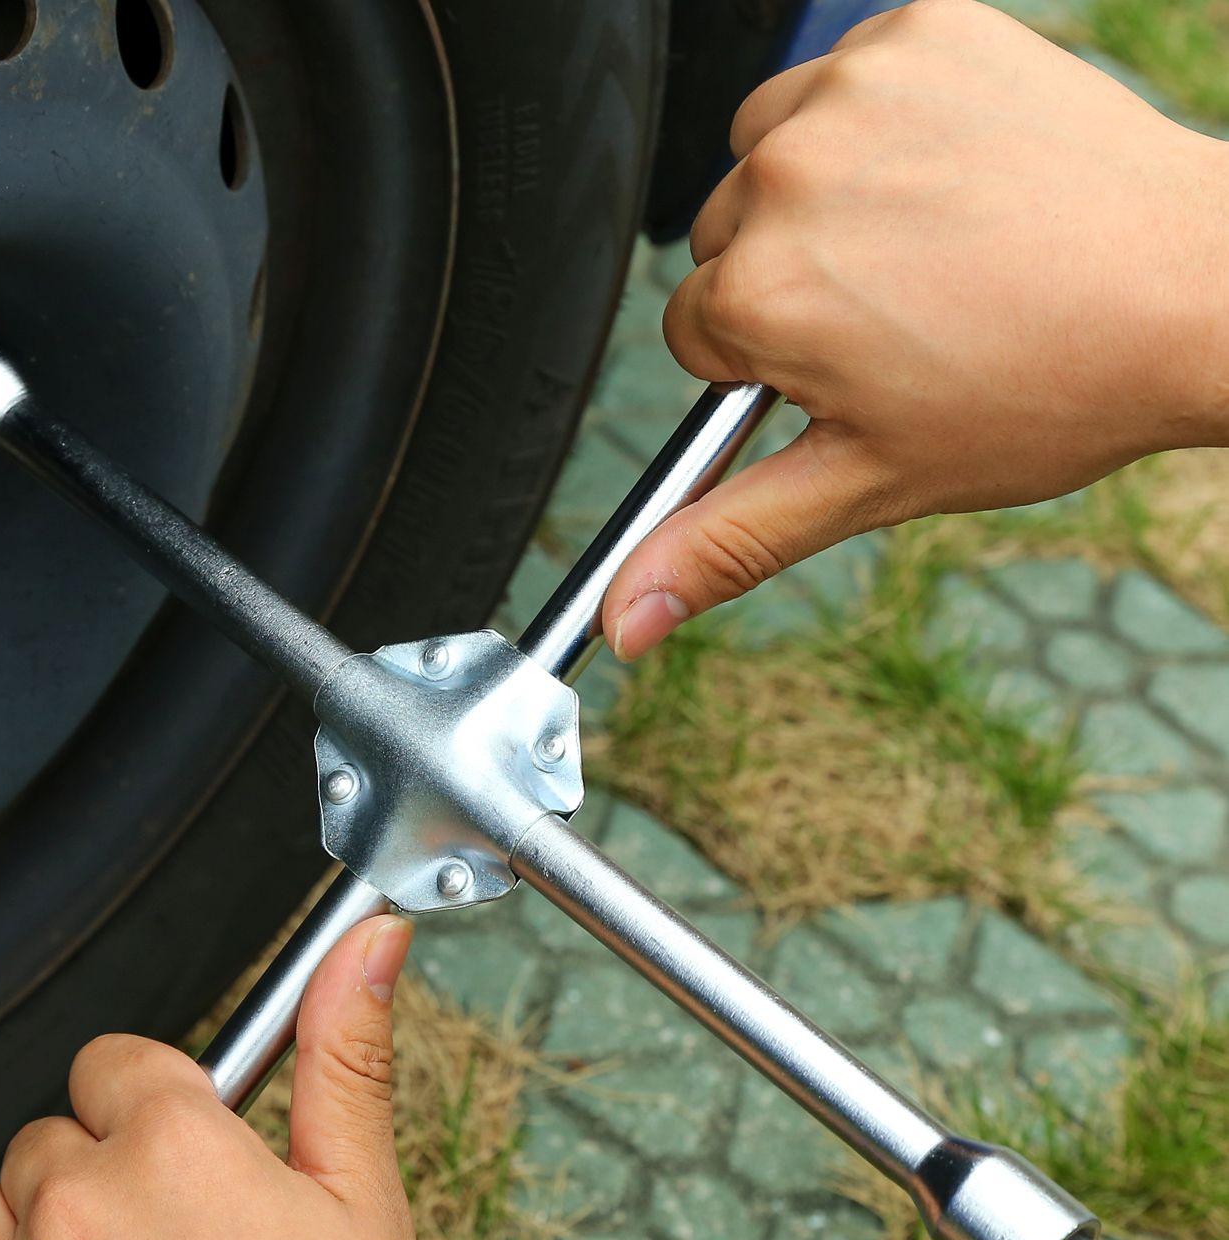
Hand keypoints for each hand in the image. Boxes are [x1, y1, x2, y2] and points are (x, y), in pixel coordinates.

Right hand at [604, 0, 1228, 658]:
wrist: (1194, 286)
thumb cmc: (1044, 390)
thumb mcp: (866, 486)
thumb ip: (726, 542)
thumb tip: (626, 622)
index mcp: (764, 290)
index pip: (694, 333)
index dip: (769, 367)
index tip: (852, 369)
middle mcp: (790, 174)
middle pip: (723, 243)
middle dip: (789, 284)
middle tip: (902, 317)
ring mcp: (856, 91)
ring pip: (768, 157)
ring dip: (818, 201)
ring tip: (923, 248)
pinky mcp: (917, 32)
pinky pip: (839, 81)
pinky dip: (878, 128)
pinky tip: (949, 180)